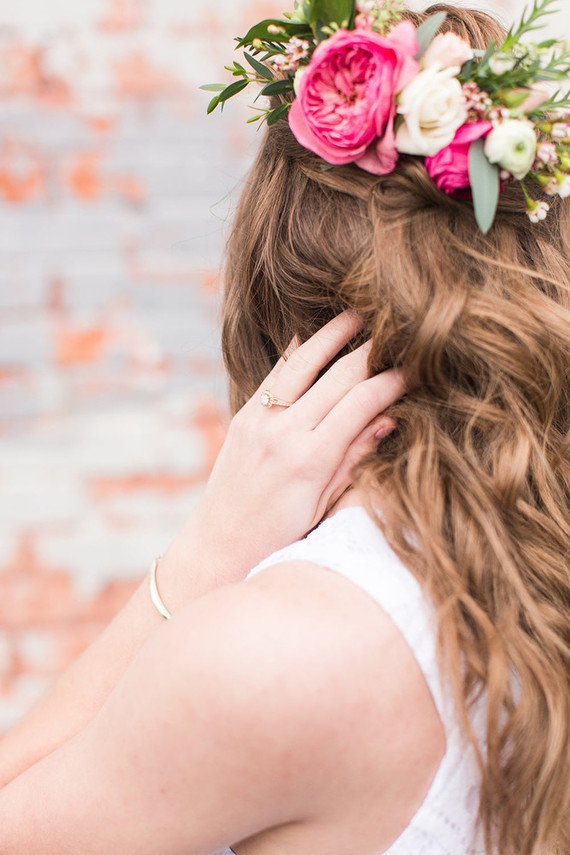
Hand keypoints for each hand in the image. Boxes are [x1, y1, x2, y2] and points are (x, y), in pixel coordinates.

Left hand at [161, 311, 404, 592]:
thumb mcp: (324, 506)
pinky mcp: (243, 415)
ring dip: (332, 335)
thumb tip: (389, 417)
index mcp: (309, 460)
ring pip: (302, 362)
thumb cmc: (280, 536)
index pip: (360, 404)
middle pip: (338, 376)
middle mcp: (282, 432)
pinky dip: (298, 350)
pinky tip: (315, 334)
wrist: (220, 544)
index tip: (414, 369)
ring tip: (358, 312)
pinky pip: (275, 373)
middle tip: (397, 334)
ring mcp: (258, 419)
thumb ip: (354, 458)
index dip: (391, 382)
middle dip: (371, 352)